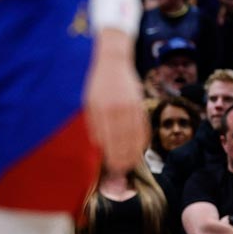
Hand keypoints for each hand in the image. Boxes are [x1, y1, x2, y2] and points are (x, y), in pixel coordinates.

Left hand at [84, 35, 148, 174]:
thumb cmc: (97, 85)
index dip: (112, 155)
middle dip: (123, 158)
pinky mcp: (140, 104)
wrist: (113, 62)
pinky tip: (140, 149)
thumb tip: (100, 145)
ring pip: (135, 135)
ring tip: (130, 165)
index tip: (111, 167)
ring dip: (134, 152)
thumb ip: (94, 124)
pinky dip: (143, 139)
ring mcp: (132, 107)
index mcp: (102, 110)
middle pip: (123, 140)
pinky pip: (143, 126)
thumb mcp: (89, 103)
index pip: (108, 139)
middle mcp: (118, 109)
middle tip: (122, 171)